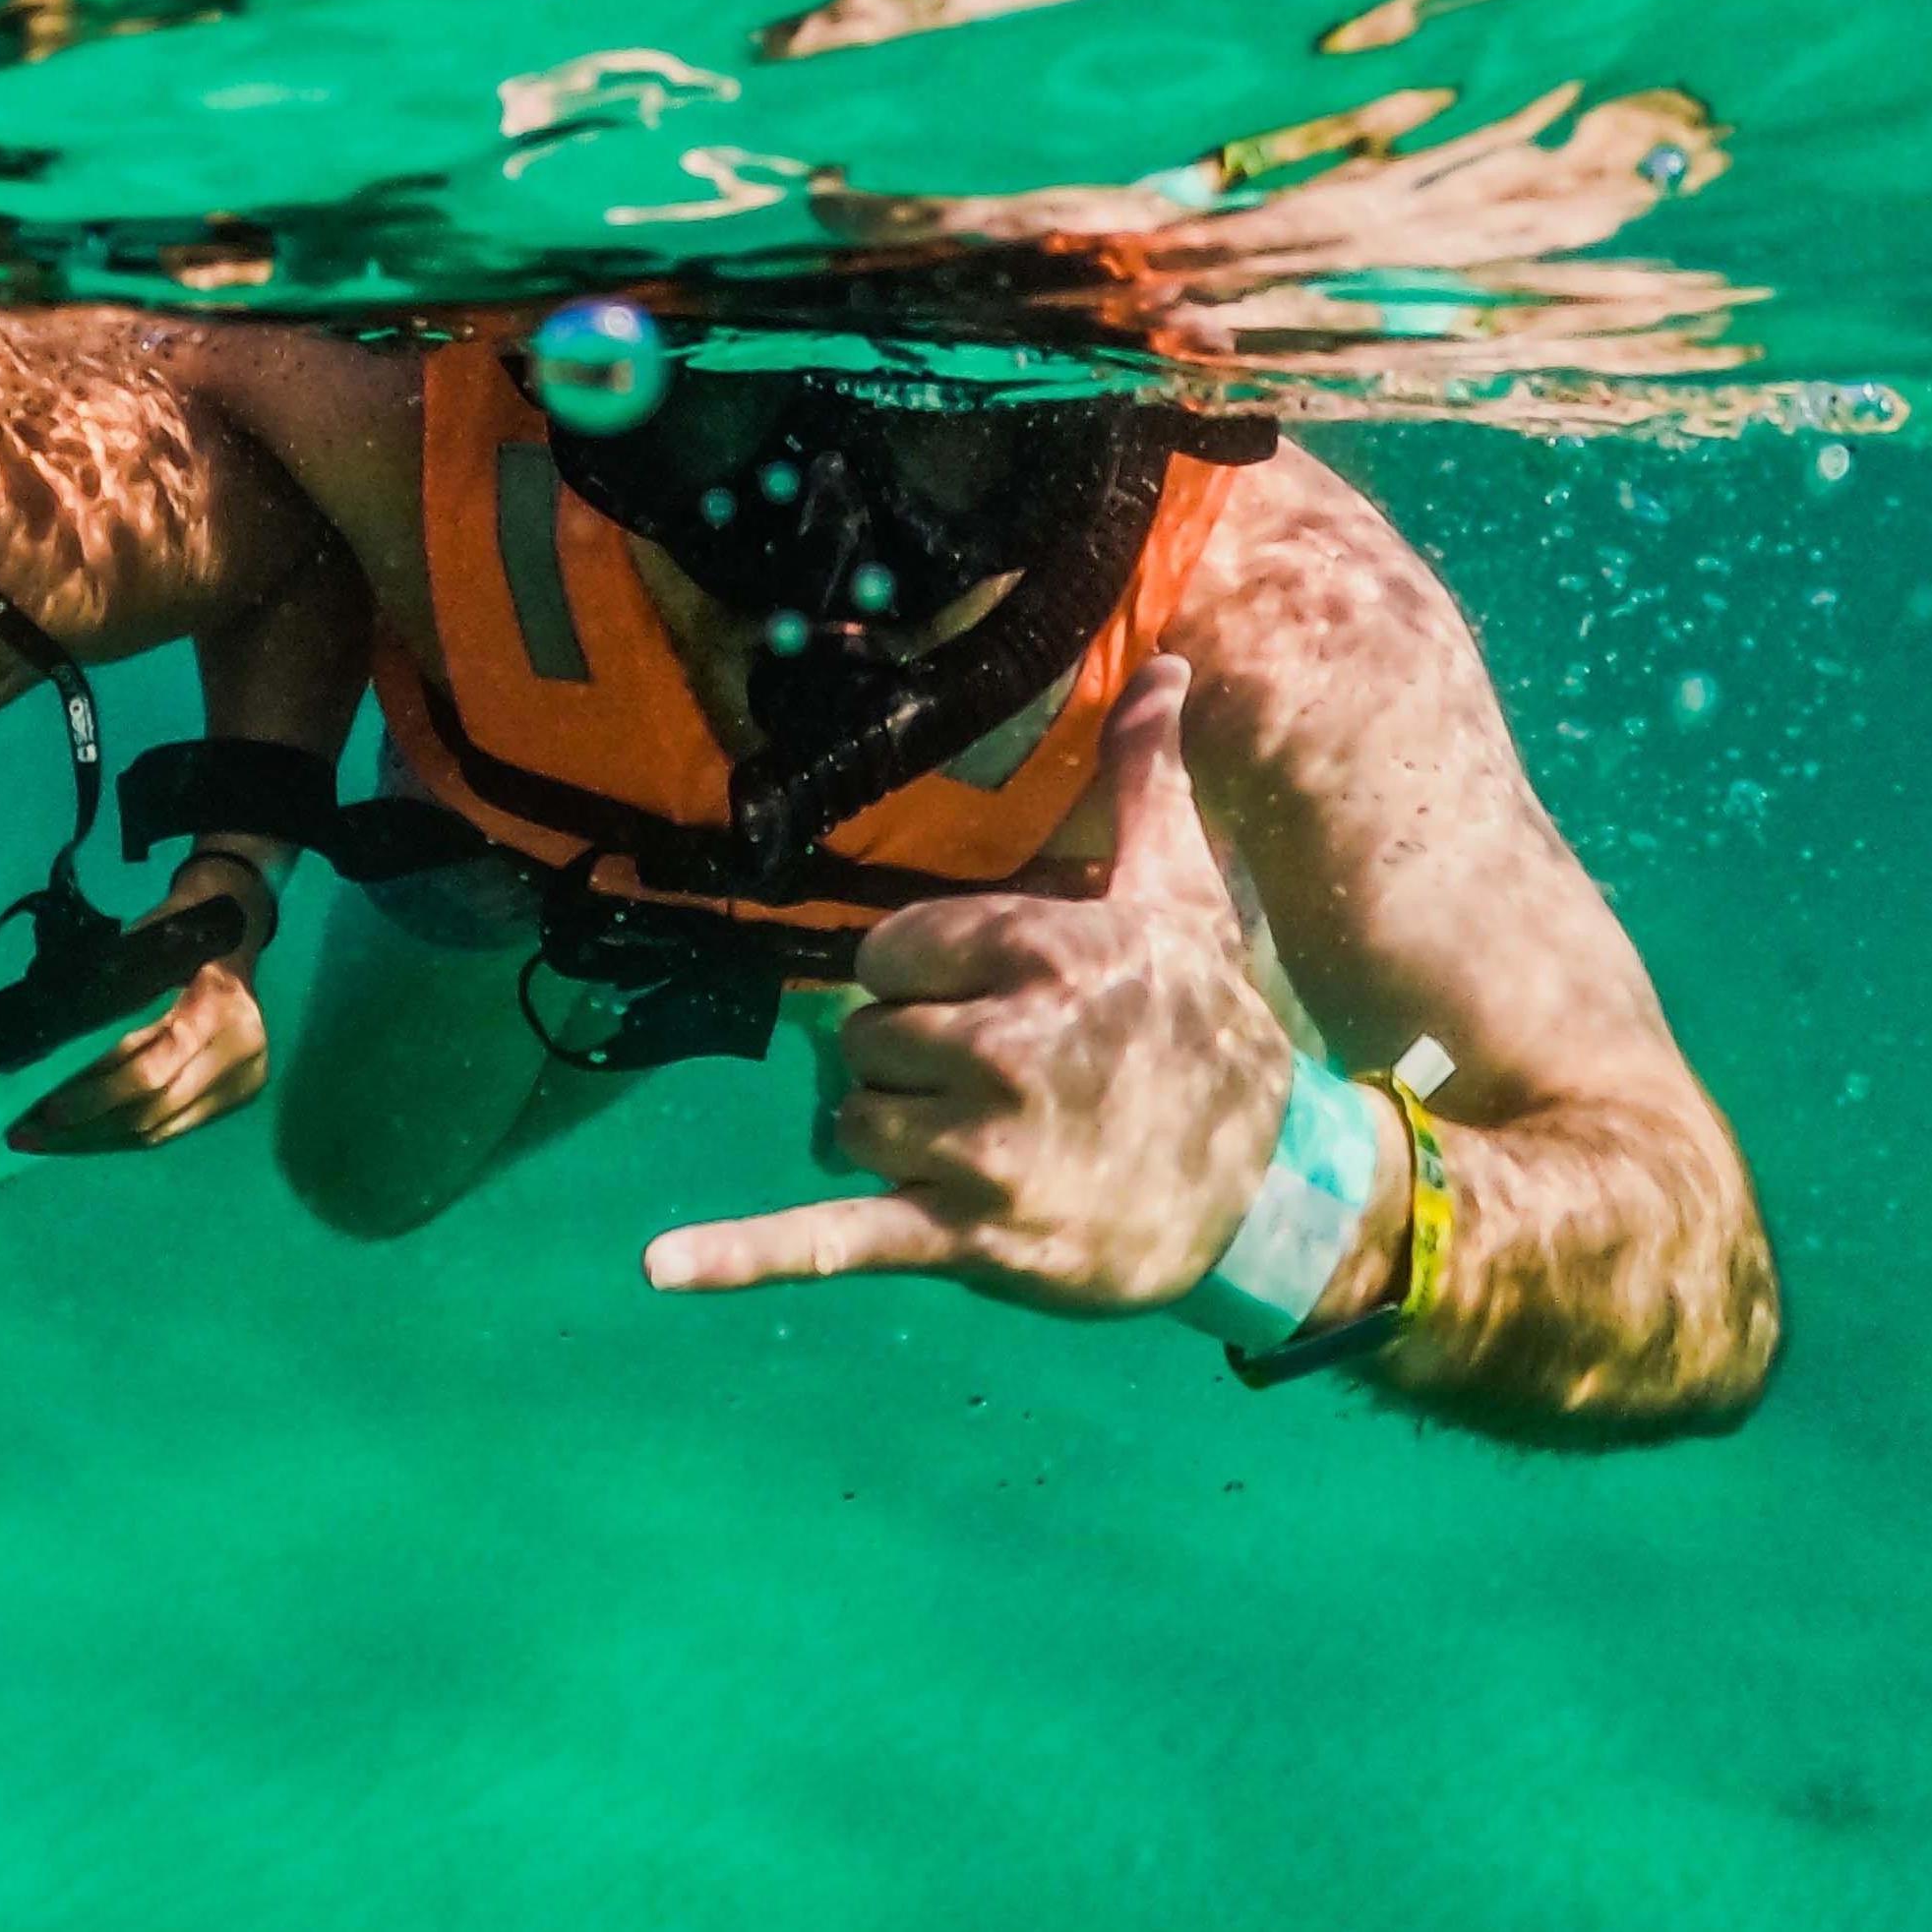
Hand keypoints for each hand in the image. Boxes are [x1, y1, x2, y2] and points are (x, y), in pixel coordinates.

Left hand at [6, 858, 274, 1157]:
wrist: (234, 932)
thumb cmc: (178, 931)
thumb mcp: (143, 944)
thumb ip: (109, 990)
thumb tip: (47, 1039)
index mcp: (216, 1005)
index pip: (150, 1069)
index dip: (97, 1095)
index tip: (46, 1110)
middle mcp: (239, 1049)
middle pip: (152, 1108)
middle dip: (86, 1126)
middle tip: (29, 1134)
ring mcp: (244, 1079)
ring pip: (159, 1128)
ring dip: (98, 1139)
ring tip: (46, 1141)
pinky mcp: (237, 1097)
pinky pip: (170, 1130)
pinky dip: (123, 1135)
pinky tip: (83, 1137)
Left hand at [641, 654, 1298, 1311]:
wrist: (1273, 1197)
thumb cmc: (1213, 1033)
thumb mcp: (1180, 898)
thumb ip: (1142, 780)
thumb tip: (1163, 666)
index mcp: (1036, 952)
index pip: (887, 951)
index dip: (924, 978)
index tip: (992, 1000)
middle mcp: (1001, 1047)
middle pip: (862, 1037)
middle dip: (910, 1059)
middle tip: (1000, 1082)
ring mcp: (981, 1151)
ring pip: (849, 1122)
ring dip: (894, 1136)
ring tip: (986, 1146)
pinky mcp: (969, 1239)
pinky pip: (833, 1240)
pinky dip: (743, 1255)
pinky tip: (658, 1266)